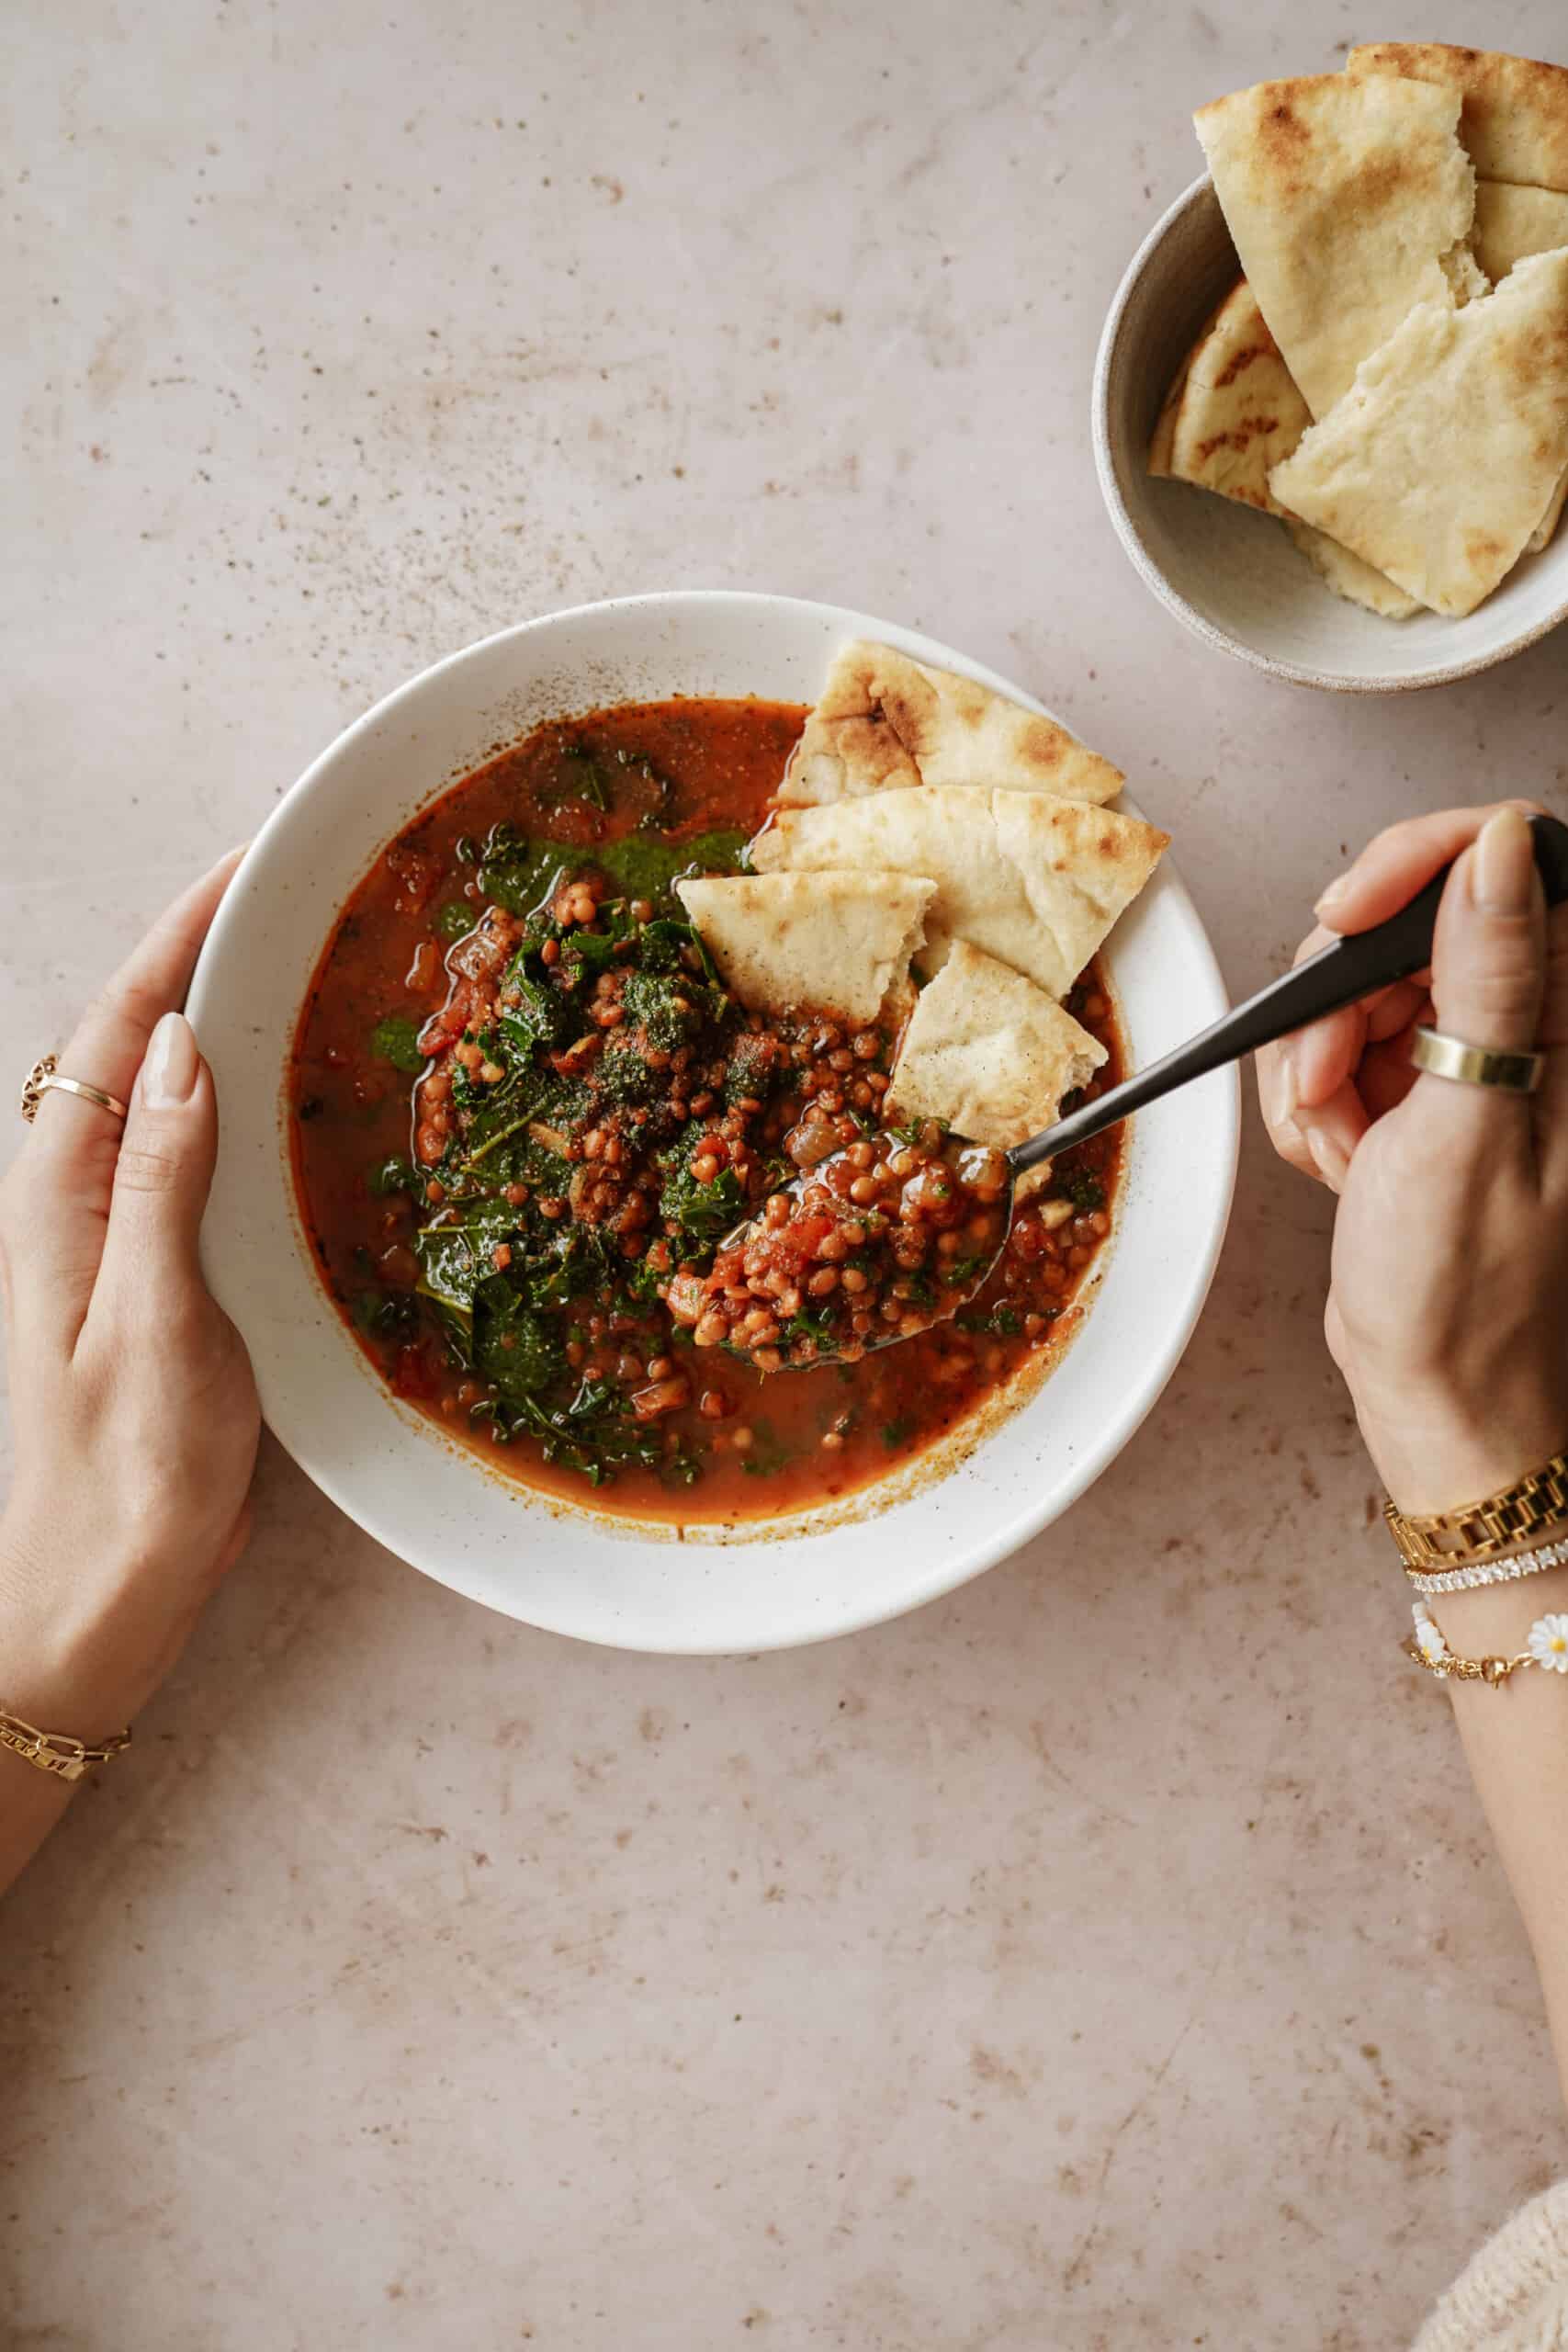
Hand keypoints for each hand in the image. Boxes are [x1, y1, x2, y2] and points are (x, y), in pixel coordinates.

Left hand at [0, 853, 258, 1738]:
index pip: (116, 1028)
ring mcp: (126, 1237)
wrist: (97, 1601)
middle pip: (141, 1042)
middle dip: (212, 952)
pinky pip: (207, 1157)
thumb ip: (162, 1183)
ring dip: (236, 1020)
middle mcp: (84, 1199)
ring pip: (176, 1094)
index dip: (181, 934)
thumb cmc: (119, 1481)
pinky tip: (310, 1096)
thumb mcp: (149, 1325)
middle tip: (307, 891)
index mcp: (63, 1196)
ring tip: (321, 962)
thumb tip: (178, 1046)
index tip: (251, 860)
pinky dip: (253, 1102)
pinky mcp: (168, 1278)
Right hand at [1256, 804, 1567, 1513]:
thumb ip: (1489, 974)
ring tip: (1345, 1148)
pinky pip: (1339, 1048)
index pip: (1504, 859)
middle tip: (1335, 1083)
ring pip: (1357, 989)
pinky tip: (1342, 1163)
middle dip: (1339, 1001)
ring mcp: (1474, 1060)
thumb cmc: (1468, 1294)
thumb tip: (1503, 846)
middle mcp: (1532, 1027)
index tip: (1345, 918)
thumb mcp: (1470, 1125)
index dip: (1410, 868)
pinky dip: (1316, 1104)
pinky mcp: (1424, 1092)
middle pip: (1407, 924)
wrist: (1440, 1394)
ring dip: (1319, 1067)